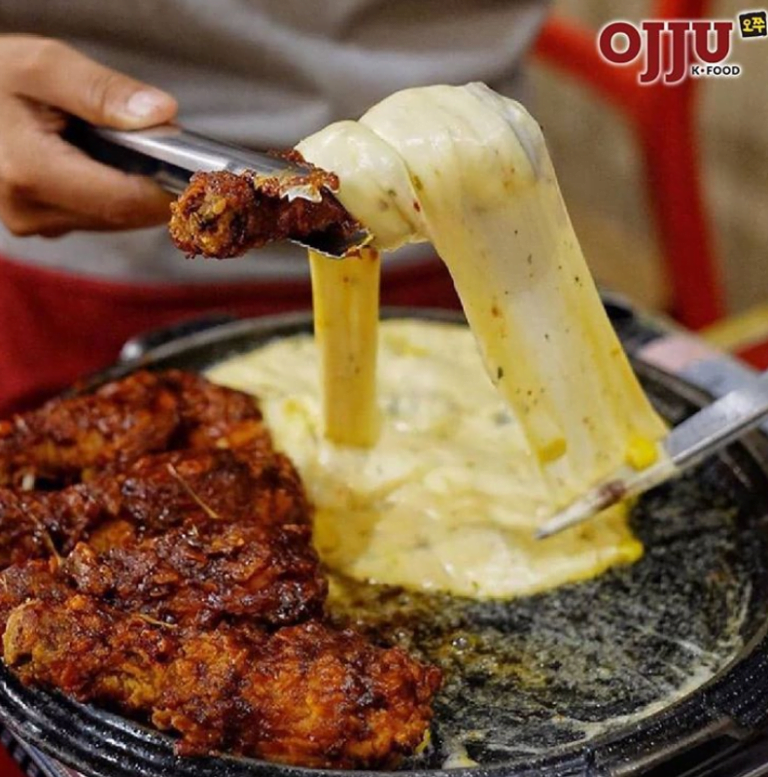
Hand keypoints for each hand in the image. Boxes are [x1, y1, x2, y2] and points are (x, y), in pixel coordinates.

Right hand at [0, 35, 177, 237]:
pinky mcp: (44, 224)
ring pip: (116, 220)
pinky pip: (100, 217)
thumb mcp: (43, 66)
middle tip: (177, 155)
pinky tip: (112, 166)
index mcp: (29, 171)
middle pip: (125, 214)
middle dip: (157, 187)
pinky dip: (118, 194)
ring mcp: (36, 223)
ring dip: (138, 191)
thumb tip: (161, 114)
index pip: (125, 200)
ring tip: (138, 154)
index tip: (205, 176)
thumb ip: (102, 90)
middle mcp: (31, 210)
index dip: (171, 191)